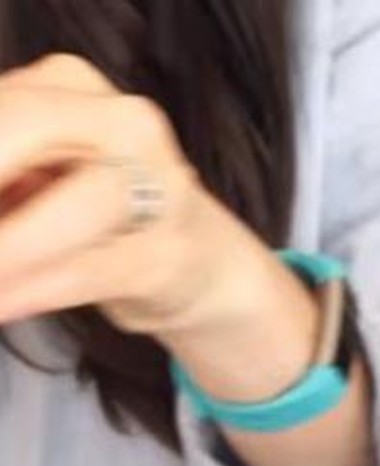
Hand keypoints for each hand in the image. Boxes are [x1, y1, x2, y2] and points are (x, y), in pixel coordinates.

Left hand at [0, 53, 275, 339]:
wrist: (198, 261)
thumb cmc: (95, 211)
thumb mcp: (30, 167)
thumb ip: (2, 164)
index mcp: (72, 87)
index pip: (3, 104)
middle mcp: (127, 125)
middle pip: (31, 127)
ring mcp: (160, 190)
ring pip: (77, 205)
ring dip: (10, 248)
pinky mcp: (168, 257)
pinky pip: (92, 270)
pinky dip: (36, 289)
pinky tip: (2, 303)